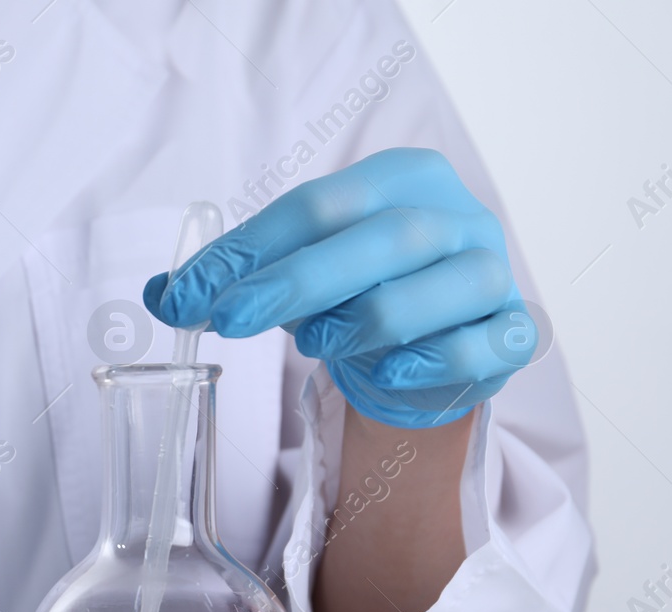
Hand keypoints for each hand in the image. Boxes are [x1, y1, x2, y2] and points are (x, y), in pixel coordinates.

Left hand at [143, 148, 536, 428]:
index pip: (315, 206)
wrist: (433, 341)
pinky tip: (389, 373)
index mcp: (401, 179)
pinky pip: (477, 346)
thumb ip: (231, 279)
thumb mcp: (292, 272)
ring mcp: (492, 273)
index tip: (185, 294)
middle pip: (377, 239)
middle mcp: (457, 216)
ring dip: (363, 321)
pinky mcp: (511, 333)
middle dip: (294, 281)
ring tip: (312, 344)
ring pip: (432, 291)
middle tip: (229, 318)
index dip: (247, 250)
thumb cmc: (360, 291)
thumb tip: (160, 293)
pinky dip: (428, 361)